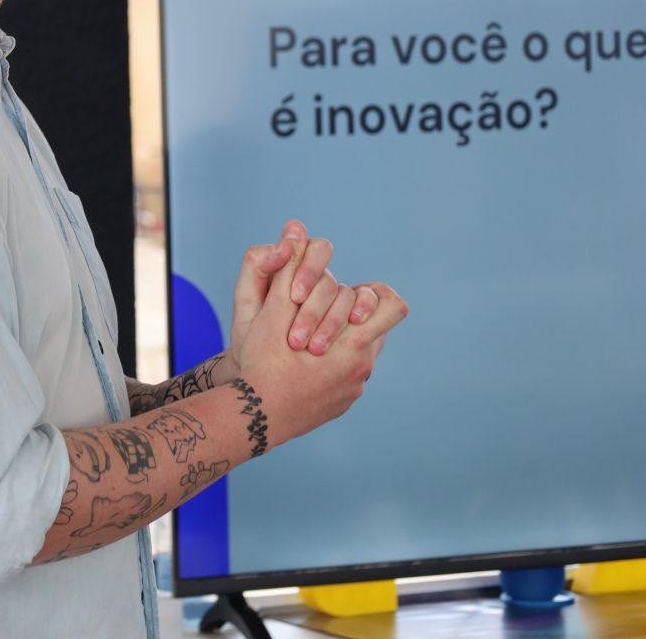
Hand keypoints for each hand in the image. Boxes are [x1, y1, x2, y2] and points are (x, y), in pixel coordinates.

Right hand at [232, 245, 407, 447]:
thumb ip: (290, 268)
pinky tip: (297, 370)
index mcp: (355, 343)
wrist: (253, 417)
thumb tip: (297, 229)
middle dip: (347, 318)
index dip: (373, 294)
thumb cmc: (264, 361)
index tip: (347, 299)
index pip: (392, 306)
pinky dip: (326, 368)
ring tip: (301, 344)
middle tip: (316, 322)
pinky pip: (343, 377)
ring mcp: (352, 390)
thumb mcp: (273, 309)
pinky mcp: (339, 404)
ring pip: (357, 353)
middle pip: (374, 329)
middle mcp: (362, 368)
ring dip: (335, 342)